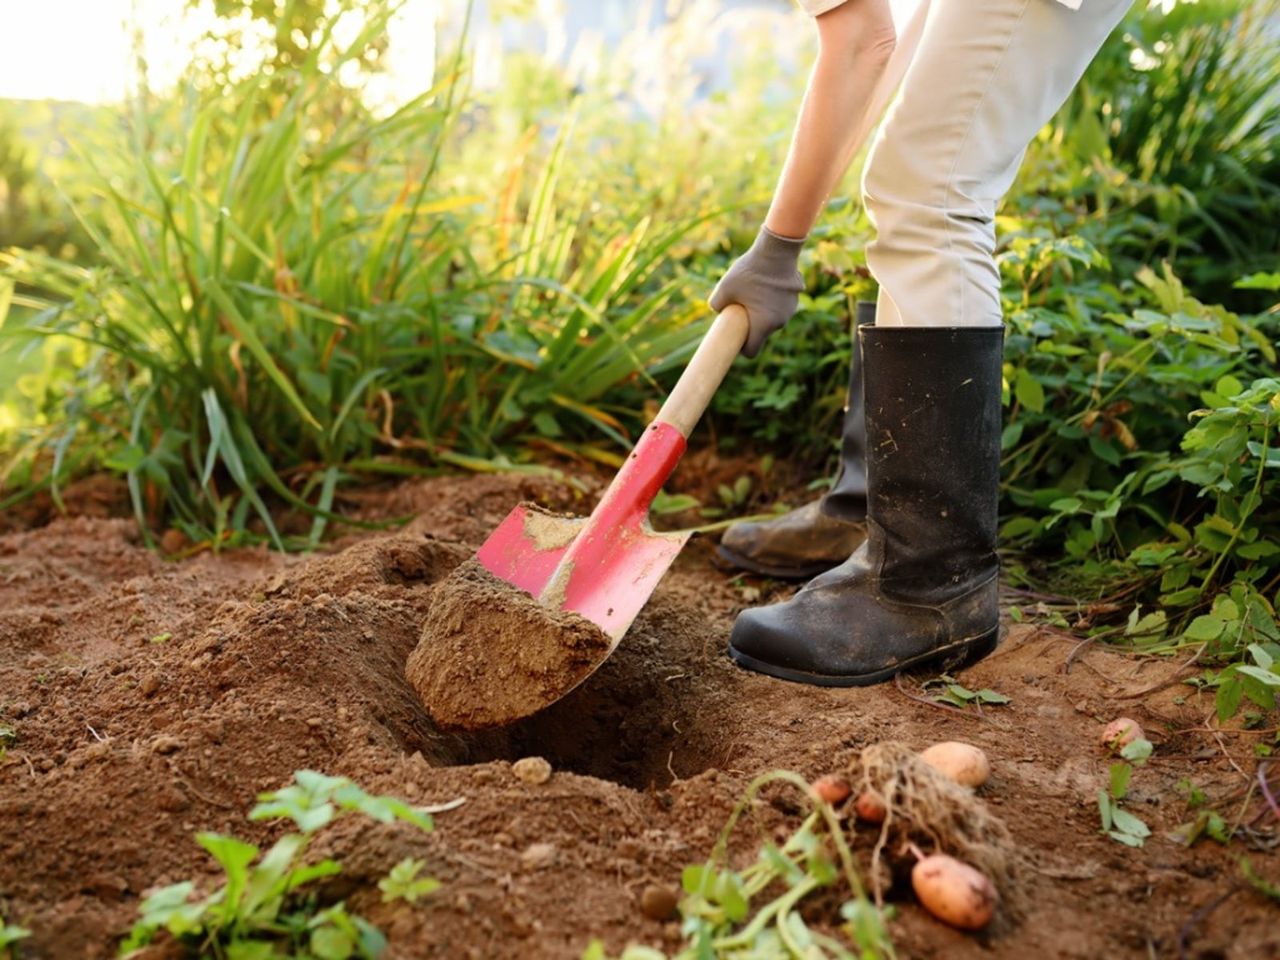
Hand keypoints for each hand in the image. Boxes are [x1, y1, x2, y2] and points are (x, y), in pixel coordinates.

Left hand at [709, 227, 804, 357]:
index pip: (752, 351)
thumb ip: (716, 305)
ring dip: (762, 313)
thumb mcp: (724, 288)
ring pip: (771, 319)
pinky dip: (772, 302)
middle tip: (740, 309)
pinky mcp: (795, 298)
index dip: (742, 348)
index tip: (736, 338)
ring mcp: (790, 311)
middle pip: (762, 333)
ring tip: (753, 293)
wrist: (776, 251)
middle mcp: (779, 322)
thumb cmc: (750, 272)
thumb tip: (717, 311)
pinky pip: (780, 307)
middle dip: (751, 326)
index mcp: (763, 325)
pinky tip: (765, 285)